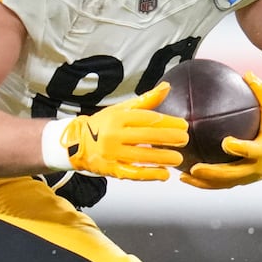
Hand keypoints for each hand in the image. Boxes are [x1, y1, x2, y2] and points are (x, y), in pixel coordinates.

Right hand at [47, 85, 186, 181]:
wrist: (76, 143)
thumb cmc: (103, 125)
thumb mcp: (121, 109)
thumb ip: (146, 100)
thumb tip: (167, 87)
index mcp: (118, 117)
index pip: (147, 119)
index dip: (168, 122)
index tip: (183, 125)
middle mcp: (114, 134)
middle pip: (146, 137)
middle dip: (169, 138)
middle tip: (185, 139)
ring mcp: (112, 153)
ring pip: (142, 156)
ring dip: (163, 158)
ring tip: (178, 159)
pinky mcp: (111, 170)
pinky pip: (133, 173)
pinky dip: (150, 174)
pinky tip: (164, 174)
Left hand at [182, 73, 261, 188]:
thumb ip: (261, 92)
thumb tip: (246, 73)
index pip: (251, 151)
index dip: (240, 148)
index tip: (226, 142)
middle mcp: (257, 168)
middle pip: (233, 174)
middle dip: (213, 173)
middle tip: (195, 167)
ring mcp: (249, 178)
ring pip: (224, 184)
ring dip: (203, 183)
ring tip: (183, 176)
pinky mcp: (243, 181)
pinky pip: (222, 184)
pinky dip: (205, 183)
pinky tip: (187, 176)